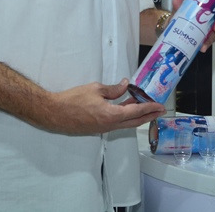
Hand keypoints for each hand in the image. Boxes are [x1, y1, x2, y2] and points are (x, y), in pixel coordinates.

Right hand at [47, 79, 165, 134]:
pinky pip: (117, 123)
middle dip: (149, 115)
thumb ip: (113, 89)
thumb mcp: (95, 89)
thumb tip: (126, 85)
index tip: (160, 106)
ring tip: (146, 107)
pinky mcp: (97, 128)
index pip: (136, 112)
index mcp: (111, 115)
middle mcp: (110, 125)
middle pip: (134, 122)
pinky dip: (126, 117)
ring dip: (137, 116)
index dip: (149, 108)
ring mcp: (103, 129)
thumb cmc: (73, 100)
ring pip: (126, 123)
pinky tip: (127, 108)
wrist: (55, 113)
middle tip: (159, 110)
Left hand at [172, 0, 214, 52]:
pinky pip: (209, 40)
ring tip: (206, 41)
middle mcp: (209, 16)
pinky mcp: (205, 38)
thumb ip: (178, 6)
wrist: (171, 33)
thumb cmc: (178, 19)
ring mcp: (208, 27)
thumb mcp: (177, 12)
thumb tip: (176, 1)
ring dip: (213, 36)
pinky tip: (202, 47)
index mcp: (205, 6)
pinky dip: (206, 44)